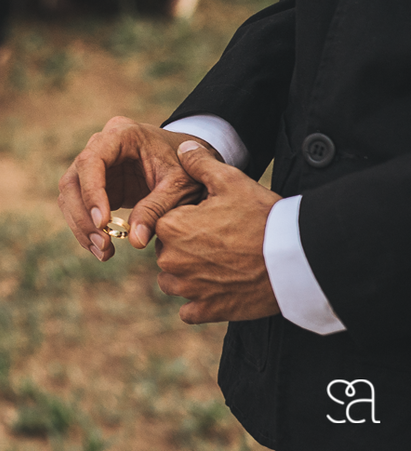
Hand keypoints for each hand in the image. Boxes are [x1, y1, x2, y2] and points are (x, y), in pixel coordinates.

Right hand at [57, 116, 210, 260]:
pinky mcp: (95, 184)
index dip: (91, 192)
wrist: (189, 162)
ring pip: (69, 195)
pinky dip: (86, 228)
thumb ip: (157, 209)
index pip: (91, 161)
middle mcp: (100, 145)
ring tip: (103, 252)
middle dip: (83, 216)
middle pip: (72, 180)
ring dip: (81, 226)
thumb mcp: (179, 186)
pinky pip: (79, 206)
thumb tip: (135, 241)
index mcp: (121, 134)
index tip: (102, 223)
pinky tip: (102, 247)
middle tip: (103, 245)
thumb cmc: (186, 168)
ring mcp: (93, 165)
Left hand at [155, 141, 280, 323]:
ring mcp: (189, 289)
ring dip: (188, 274)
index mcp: (171, 228)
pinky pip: (189, 309)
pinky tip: (219, 288)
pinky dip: (200, 301)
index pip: (164, 223)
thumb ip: (199, 163)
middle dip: (185, 246)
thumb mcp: (231, 180)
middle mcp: (171, 261)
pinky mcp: (208, 310)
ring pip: (173, 281)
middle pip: (167, 252)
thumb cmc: (262, 216)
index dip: (186, 219)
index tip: (209, 218)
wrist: (294, 259)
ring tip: (220, 263)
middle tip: (219, 240)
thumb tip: (183, 148)